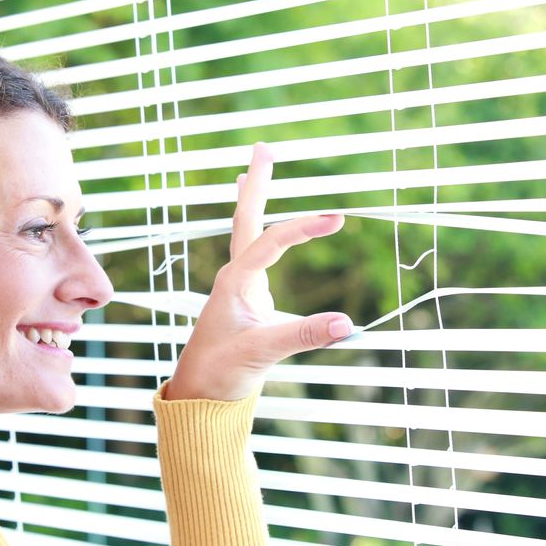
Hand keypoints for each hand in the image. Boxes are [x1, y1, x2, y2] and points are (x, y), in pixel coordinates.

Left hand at [163, 142, 352, 400]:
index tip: (338, 219)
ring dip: (252, 201)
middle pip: (246, 220)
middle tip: (262, 149)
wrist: (198, 396)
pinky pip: (254, 255)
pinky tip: (262, 232)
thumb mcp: (262, 353)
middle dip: (256, 184)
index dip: (304, 227)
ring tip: (250, 173)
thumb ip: (302, 335)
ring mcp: (239, 288)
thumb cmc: (220, 373)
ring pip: (246, 234)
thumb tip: (347, 323)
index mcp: (235, 282)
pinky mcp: (246, 302)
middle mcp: (234, 278)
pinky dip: (259, 232)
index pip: (272, 241)